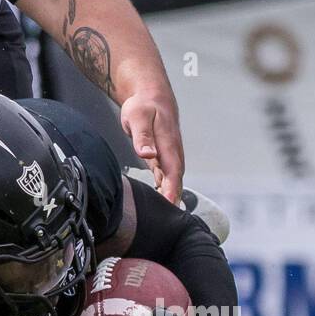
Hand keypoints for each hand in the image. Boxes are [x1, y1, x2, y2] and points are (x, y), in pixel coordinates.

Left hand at [118, 88, 184, 204]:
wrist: (150, 93)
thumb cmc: (143, 104)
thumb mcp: (139, 117)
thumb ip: (142, 137)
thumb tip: (148, 154)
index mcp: (168, 144)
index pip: (173, 173)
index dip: (172, 190)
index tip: (170, 207)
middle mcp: (172, 151)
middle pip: (175, 179)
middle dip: (174, 198)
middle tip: (171, 222)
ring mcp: (168, 153)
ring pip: (171, 178)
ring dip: (170, 194)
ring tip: (166, 215)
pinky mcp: (162, 154)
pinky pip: (165, 174)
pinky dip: (165, 186)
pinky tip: (161, 198)